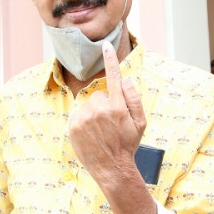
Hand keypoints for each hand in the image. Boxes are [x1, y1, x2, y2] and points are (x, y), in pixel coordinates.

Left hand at [68, 42, 145, 187]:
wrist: (111, 168)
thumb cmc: (127, 145)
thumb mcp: (140, 123)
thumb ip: (134, 99)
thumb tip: (126, 80)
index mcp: (118, 107)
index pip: (114, 77)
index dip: (110, 60)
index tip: (106, 45)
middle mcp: (100, 110)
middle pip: (100, 95)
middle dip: (105, 105)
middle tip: (110, 124)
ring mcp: (85, 118)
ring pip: (89, 105)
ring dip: (93, 114)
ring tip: (99, 132)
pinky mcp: (73, 125)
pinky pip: (79, 114)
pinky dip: (83, 121)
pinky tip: (90, 135)